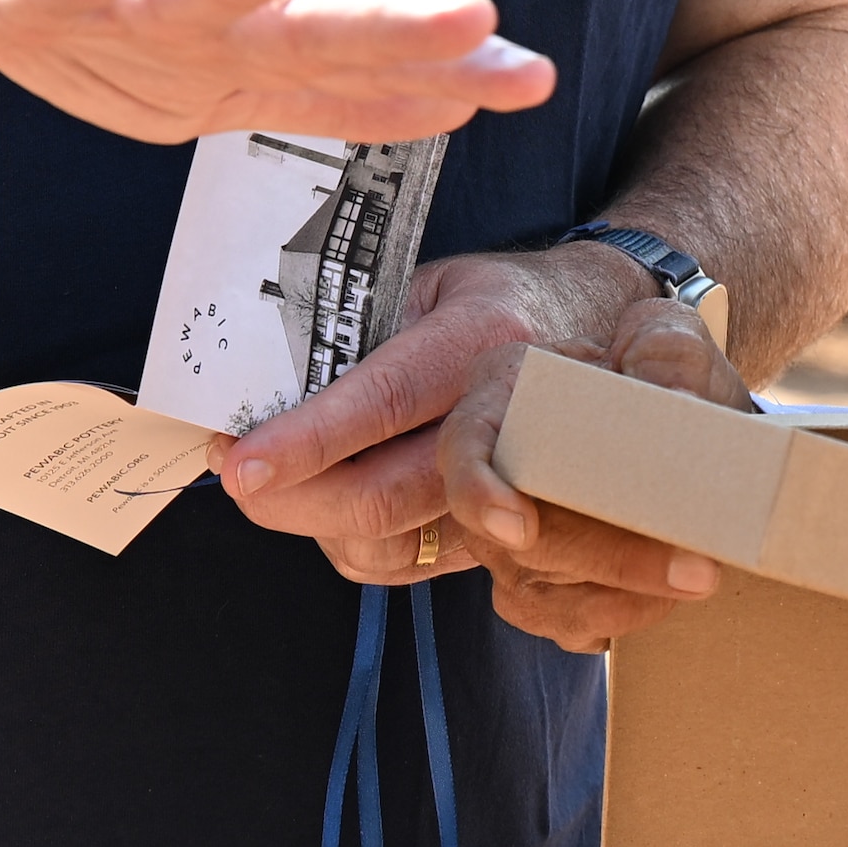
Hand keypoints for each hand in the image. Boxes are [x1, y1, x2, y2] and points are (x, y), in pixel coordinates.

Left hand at [215, 243, 731, 627]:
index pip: (387, 399)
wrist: (608, 327)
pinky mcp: (515, 534)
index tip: (241, 462)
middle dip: (295, 499)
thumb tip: (268, 376)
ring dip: (319, 525)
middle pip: (386, 493)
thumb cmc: (498, 300)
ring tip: (277, 485)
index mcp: (487, 339)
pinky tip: (333, 507)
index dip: (310, 438)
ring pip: (396, 543)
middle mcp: (513, 417)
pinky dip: (360, 545)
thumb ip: (367, 326)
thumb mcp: (435, 282)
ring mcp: (520, 484)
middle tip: (239, 478)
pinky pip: (417, 563)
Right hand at [439, 302, 761, 649]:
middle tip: (696, 568)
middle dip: (609, 558)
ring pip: (542, 592)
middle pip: (515, 540)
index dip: (479, 491)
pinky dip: (619, 615)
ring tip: (699, 575)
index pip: (465, 448)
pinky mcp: (541, 585)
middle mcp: (492, 471)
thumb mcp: (667, 336)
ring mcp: (508, 537)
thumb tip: (672, 404)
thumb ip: (666, 351)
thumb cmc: (660, 372)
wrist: (681, 421)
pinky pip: (568, 621)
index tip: (521, 528)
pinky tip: (666, 595)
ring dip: (623, 594)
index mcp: (503, 394)